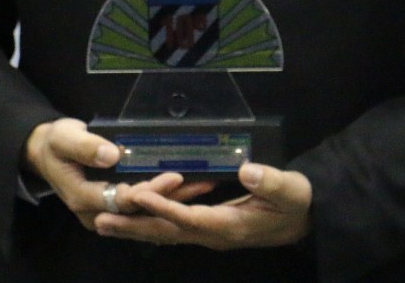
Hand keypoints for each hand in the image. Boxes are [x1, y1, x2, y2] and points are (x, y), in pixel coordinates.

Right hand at [23, 118, 211, 230]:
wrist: (46, 151)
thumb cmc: (56, 143)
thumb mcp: (65, 138)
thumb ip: (86, 146)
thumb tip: (111, 154)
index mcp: (83, 197)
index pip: (122, 200)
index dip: (149, 190)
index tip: (174, 177)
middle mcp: (96, 211)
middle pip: (139, 209)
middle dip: (171, 198)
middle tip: (201, 183)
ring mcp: (105, 211)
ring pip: (143, 210)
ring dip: (173, 200)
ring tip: (203, 186)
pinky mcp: (113, 205)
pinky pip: (141, 206)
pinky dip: (163, 198)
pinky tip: (186, 189)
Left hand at [94, 162, 311, 248]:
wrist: (303, 219)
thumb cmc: (295, 201)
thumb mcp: (290, 189)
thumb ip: (269, 181)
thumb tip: (247, 169)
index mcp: (229, 225)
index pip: (189, 218)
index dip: (163, 207)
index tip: (138, 196)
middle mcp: (213, 234)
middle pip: (167, 233)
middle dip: (134, 226)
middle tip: (100, 219)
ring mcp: (210, 234)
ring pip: (166, 234)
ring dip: (135, 227)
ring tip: (104, 221)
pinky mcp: (209, 229)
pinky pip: (174, 229)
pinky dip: (151, 224)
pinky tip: (135, 218)